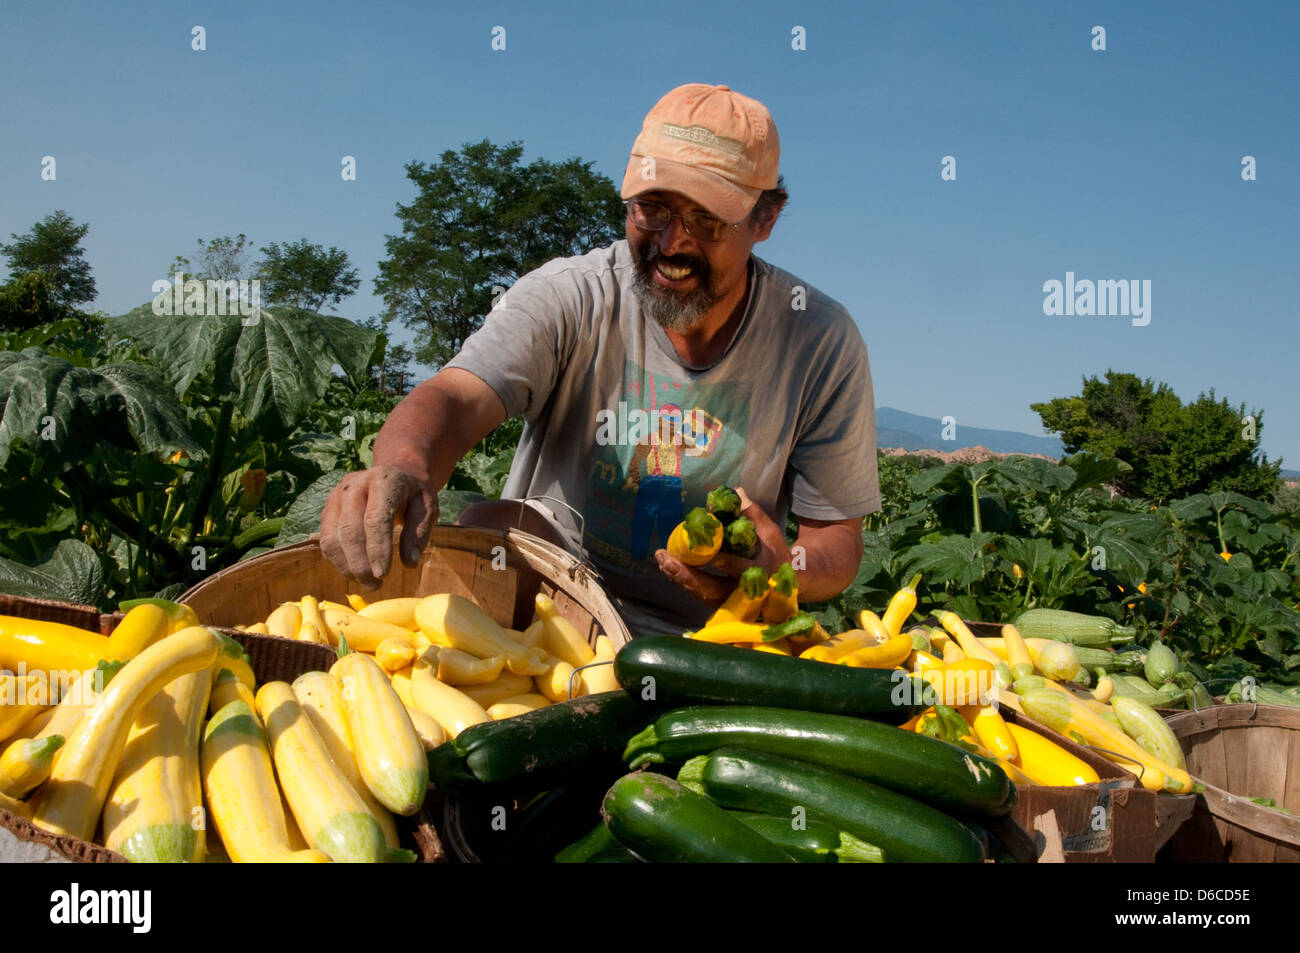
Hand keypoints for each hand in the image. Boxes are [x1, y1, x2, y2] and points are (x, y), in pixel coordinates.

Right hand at [317, 464, 438, 587]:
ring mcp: (336, 496)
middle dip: (360, 563)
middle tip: (375, 584)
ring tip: (367, 582)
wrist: (395, 474)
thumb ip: (419, 533)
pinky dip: (338, 561)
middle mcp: (354, 485)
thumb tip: (410, 563)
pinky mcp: (327, 509)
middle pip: (349, 529)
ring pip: (332, 537)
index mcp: (383, 480)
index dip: (378, 549)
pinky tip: (355, 571)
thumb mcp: (427, 508)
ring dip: (347, 566)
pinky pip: (326, 541)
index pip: (376, 518)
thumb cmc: (413, 495)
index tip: (383, 575)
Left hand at [655, 487, 789, 603]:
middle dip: (686, 574)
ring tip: (662, 559)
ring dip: (679, 577)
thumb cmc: (775, 553)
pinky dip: (682, 581)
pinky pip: (698, 593)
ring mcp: (730, 600)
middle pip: (711, 588)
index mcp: (759, 572)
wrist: (785, 584)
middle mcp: (742, 591)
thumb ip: (752, 514)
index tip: (707, 553)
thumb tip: (736, 492)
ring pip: (701, 593)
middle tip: (666, 558)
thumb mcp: (769, 532)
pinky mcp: (720, 603)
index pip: (738, 568)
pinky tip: (668, 567)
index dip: (723, 561)